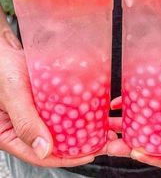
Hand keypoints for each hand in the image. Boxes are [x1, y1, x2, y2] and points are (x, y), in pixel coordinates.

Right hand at [0, 13, 117, 166]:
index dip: (67, 158)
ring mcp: (39, 112)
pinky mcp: (47, 99)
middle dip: (81, 143)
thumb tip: (43, 150)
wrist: (5, 48)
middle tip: (103, 140)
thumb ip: (25, 122)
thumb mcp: (12, 95)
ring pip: (62, 126)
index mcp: (12, 134)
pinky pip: (64, 109)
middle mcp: (28, 125)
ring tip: (104, 127)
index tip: (90, 153)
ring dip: (83, 127)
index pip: (42, 155)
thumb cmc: (2, 67)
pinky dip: (78, 111)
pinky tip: (92, 110)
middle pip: (56, 142)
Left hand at [107, 8, 160, 172]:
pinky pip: (146, 102)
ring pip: (148, 123)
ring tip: (110, 125)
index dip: (153, 158)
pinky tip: (118, 104)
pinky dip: (130, 105)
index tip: (133, 152)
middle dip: (133, 143)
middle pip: (156, 139)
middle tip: (112, 144)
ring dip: (127, 126)